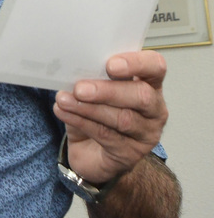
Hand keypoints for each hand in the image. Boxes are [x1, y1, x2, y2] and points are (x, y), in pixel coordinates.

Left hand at [53, 50, 167, 183]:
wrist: (90, 151)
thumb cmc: (95, 113)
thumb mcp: (93, 90)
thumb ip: (90, 78)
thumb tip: (69, 69)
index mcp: (149, 83)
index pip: (155, 67)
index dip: (136, 64)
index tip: (110, 64)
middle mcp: (154, 108)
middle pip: (141, 96)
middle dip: (108, 91)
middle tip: (80, 88)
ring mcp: (146, 133)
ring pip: (123, 119)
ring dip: (89, 108)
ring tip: (63, 100)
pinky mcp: (131, 153)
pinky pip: (106, 136)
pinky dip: (81, 122)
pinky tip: (63, 112)